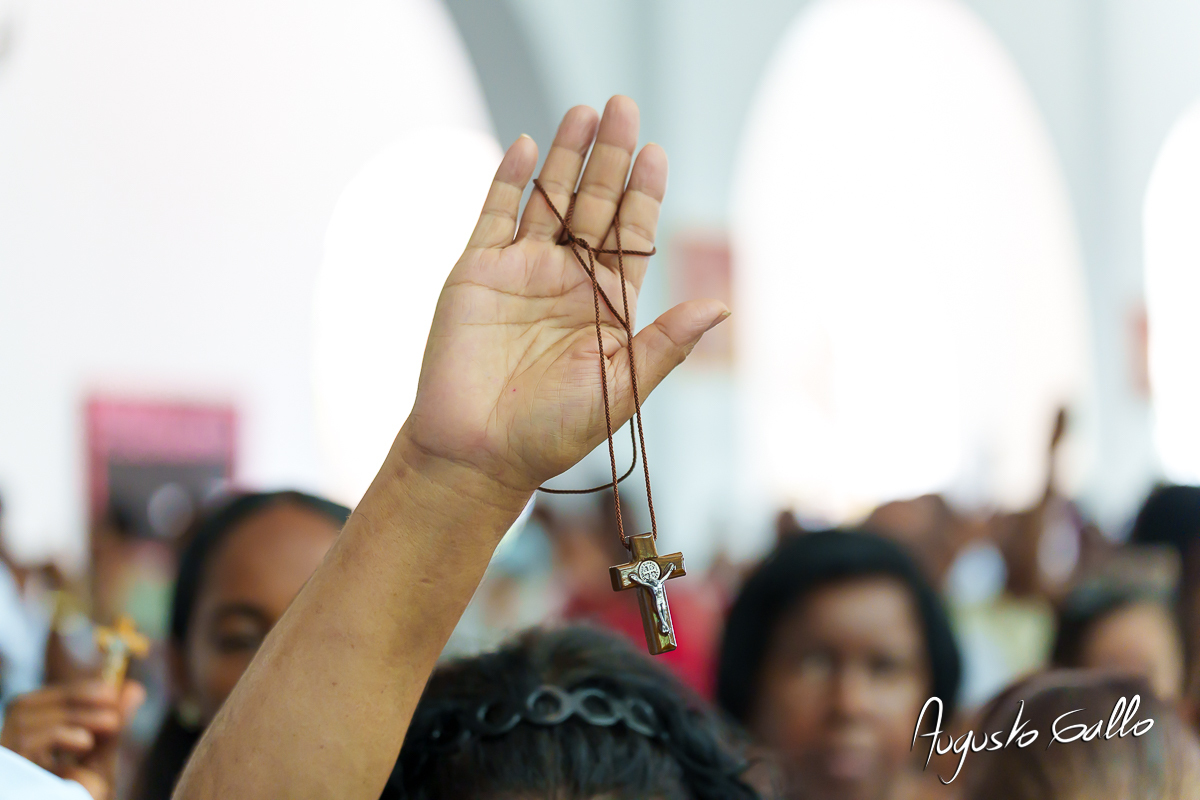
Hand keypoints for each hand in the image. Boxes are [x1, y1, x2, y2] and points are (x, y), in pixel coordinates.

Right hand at [0, 679, 144, 799]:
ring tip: (111, 724)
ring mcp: (6, 767)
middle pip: (25, 707)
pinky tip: (85, 742)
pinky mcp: (9, 779)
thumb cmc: (82, 798)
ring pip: (26, 723)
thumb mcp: (100, 762)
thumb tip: (134, 689)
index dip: (72, 691)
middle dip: (75, 698)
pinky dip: (59, 736)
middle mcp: (6, 753)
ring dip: (76, 716)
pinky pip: (27, 745)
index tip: (111, 690)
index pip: (34, 703)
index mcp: (22, 742)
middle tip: (115, 702)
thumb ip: (112, 728)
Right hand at [398, 96, 728, 498]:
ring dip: (565, 157)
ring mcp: (520, 272)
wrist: (478, 452)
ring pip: (547, 200)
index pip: (630, 234)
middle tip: (625, 106)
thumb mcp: (622, 387)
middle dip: (610, 158)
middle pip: (593, 204)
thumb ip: (666, 343)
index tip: (656, 153)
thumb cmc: (553, 431)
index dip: (644, 193)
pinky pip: (495, 215)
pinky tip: (525, 145)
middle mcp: (567, 280)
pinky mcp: (477, 272)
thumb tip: (721, 307)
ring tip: (584, 113)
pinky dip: (508, 180)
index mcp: (606, 304)